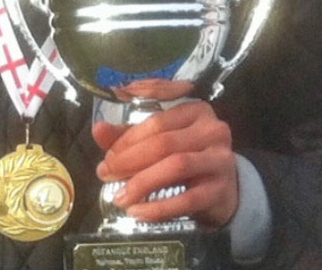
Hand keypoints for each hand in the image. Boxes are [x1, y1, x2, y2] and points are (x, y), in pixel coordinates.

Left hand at [93, 85, 237, 228]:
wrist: (223, 190)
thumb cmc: (186, 156)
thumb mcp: (161, 140)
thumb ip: (129, 134)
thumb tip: (98, 130)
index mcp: (194, 109)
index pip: (157, 120)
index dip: (128, 136)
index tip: (108, 152)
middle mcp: (212, 129)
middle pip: (163, 142)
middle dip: (129, 160)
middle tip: (107, 174)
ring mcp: (220, 159)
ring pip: (175, 166)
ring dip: (142, 183)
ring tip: (120, 196)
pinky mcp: (221, 189)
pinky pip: (186, 199)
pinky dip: (158, 207)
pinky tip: (138, 211)